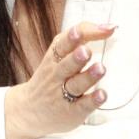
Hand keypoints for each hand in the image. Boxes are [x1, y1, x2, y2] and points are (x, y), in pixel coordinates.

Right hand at [4, 21, 116, 138]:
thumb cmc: (52, 78)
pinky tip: (102, 94)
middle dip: (76, 58)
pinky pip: (83, 105)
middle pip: (66, 65)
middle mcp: (57, 76)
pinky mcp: (72, 111)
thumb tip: (109, 26)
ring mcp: (63, 94)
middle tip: (86, 51)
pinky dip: (93, 100)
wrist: (29, 111)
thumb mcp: (59, 55)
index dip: (71, 38)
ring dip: (88, 76)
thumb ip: (83, 38)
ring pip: (76, 85)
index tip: (78, 31)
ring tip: (100, 68)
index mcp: (53, 59)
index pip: (60, 46)